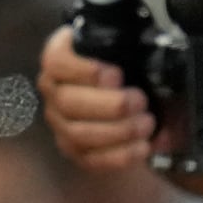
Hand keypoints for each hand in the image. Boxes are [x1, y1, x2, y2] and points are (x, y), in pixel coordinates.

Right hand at [38, 26, 157, 170]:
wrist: (129, 95)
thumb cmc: (126, 66)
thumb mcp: (125, 48)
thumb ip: (129, 43)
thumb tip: (149, 43)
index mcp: (60, 59)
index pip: (55, 63)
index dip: (83, 71)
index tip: (116, 75)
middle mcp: (53, 91)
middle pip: (68, 102)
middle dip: (110, 105)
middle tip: (140, 101)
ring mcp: (60, 123)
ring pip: (78, 133)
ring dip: (118, 131)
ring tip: (146, 123)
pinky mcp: (75, 150)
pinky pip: (91, 159)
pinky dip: (120, 156)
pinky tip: (143, 146)